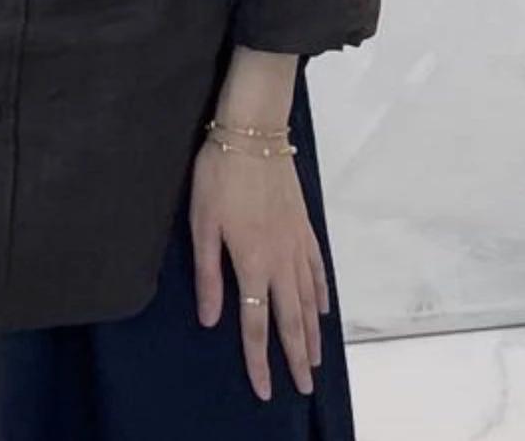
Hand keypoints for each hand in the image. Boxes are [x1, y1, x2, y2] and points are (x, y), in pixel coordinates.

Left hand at [189, 135, 329, 400]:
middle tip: (304, 387)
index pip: (256, 324)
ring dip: (312, 333)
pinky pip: (316, 268)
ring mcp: (296, 243)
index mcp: (251, 263)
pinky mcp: (304, 225)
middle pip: (289, 318)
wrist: (254, 134)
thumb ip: (208, 273)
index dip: (260, 359)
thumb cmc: (219, 176)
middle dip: (296, 356)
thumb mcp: (202, 223)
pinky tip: (322, 307)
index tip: (267, 389)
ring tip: (317, 359)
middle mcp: (279, 260)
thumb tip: (212, 319)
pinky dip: (321, 292)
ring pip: (307, 298)